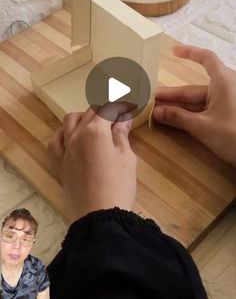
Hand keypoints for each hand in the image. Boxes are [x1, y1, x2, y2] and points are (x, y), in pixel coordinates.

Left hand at [48, 104, 136, 222]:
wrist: (99, 217)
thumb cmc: (118, 186)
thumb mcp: (126, 158)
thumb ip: (121, 135)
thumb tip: (123, 119)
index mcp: (95, 131)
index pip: (108, 109)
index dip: (121, 105)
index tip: (131, 107)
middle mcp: (77, 135)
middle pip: (91, 111)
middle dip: (107, 109)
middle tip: (121, 115)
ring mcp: (66, 148)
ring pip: (71, 120)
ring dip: (85, 116)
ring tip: (98, 123)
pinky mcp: (60, 162)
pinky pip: (56, 141)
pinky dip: (65, 133)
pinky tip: (73, 136)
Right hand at [153, 44, 235, 166]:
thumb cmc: (234, 136)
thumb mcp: (203, 126)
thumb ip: (178, 118)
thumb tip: (156, 112)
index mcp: (223, 82)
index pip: (206, 59)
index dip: (190, 53)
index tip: (173, 51)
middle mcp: (225, 89)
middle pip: (193, 88)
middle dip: (172, 95)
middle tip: (150, 98)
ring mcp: (226, 104)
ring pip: (197, 102)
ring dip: (177, 107)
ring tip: (155, 110)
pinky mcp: (226, 117)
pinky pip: (203, 111)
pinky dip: (188, 115)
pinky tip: (172, 119)